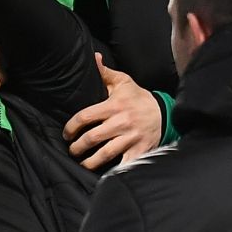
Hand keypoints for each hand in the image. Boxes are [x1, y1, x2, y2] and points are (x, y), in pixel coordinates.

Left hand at [63, 54, 161, 170]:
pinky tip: (103, 173)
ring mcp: (130, 139)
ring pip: (104, 154)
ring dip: (89, 162)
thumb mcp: (124, 82)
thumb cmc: (139, 98)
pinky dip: (113, 171)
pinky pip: (123, 164)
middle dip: (77, 147)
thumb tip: (94, 58)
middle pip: (91, 138)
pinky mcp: (139, 151)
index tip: (66, 134)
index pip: (84, 117)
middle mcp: (121, 123)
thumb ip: (105, 73)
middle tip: (72, 150)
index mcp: (113, 106)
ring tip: (82, 162)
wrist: (165, 113)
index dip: (71, 127)